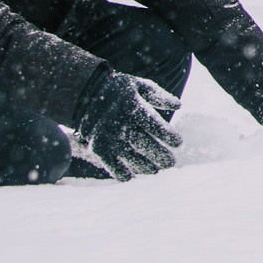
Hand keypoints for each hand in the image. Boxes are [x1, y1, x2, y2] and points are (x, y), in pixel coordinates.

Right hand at [69, 68, 183, 178]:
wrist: (83, 94)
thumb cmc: (118, 91)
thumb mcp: (139, 86)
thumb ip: (158, 96)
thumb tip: (179, 106)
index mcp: (132, 105)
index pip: (154, 124)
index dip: (168, 135)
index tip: (178, 143)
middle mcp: (119, 122)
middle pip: (144, 144)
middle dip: (160, 155)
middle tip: (171, 162)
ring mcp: (108, 136)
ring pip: (131, 157)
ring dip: (145, 166)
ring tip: (155, 170)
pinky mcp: (98, 147)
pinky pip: (111, 165)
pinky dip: (122, 173)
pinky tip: (131, 176)